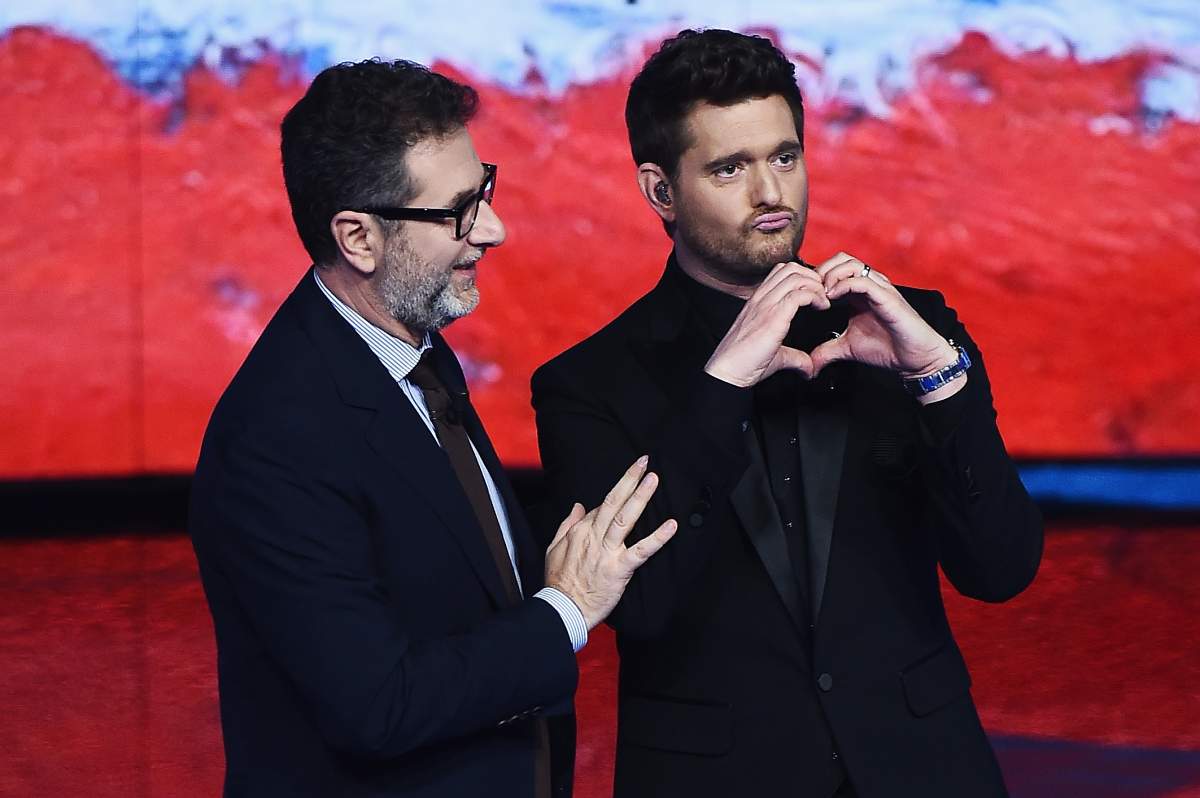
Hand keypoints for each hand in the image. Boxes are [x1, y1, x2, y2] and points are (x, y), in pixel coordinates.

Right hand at [544, 456, 676, 629]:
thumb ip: (567, 524)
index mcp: (579, 531)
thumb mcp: (553, 548)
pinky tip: (671, 525)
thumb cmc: (558, 583)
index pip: (600, 508)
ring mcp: (607, 552)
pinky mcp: (619, 568)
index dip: (614, 500)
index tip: (626, 492)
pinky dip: (658, 537)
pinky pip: (641, 550)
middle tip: (644, 462)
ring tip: (653, 480)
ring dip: (640, 497)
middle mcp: (593, 537)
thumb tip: (578, 505)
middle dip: (629, 480)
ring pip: (625, 518)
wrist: (562, 610)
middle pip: (613, 502)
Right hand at [704, 261, 830, 386]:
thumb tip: (808, 366)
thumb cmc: (744, 363)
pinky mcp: (774, 316)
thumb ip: (794, 356)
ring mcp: (766, 305)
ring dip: (815, 285)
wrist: (729, 372)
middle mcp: (761, 299)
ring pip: (796, 276)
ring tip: (823, 301)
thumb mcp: (775, 355)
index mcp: (758, 302)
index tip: (816, 295)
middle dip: (812, 277)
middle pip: (790, 268)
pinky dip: (815, 297)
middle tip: (823, 295)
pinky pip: (799, 294)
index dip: (803, 278)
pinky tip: (821, 308)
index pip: (781, 273)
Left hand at [810, 253, 958, 381]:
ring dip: (830, 275)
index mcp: (858, 292)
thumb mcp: (847, 348)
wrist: (914, 360)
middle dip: (821, 271)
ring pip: (851, 263)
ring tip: (821, 295)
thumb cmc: (887, 349)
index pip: (835, 268)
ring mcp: (880, 289)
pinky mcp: (888, 298)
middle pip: (841, 258)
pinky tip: (832, 298)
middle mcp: (869, 285)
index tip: (805, 297)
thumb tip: (809, 364)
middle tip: (811, 292)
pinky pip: (864, 280)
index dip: (816, 278)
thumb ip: (826, 351)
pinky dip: (844, 285)